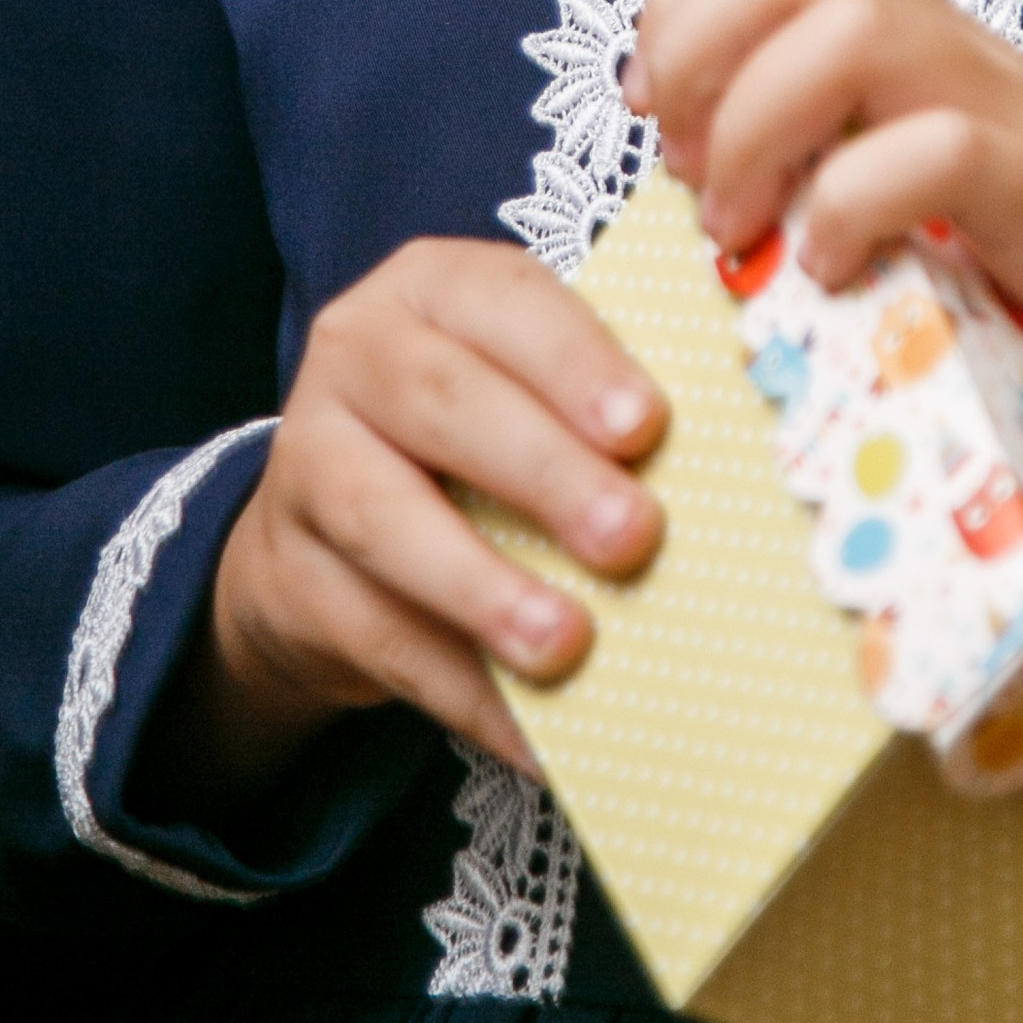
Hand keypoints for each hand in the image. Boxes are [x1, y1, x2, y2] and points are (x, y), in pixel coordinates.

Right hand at [186, 235, 668, 799]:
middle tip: (632, 537)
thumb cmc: (475, 435)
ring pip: (386, 520)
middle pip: (443, 404)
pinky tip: (533, 734)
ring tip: (567, 644)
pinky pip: (378, 636)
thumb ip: (600, 400)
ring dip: (484, 588)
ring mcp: (306, 463)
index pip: (503, 299)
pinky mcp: (288, 576)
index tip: (646, 425)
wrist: (330, 525)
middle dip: (544, 472)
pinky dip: (462, 691)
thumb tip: (734, 464)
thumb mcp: (524, 383)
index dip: (574, 359)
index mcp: (432, 288)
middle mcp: (356, 356)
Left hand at [628, 0, 1022, 623]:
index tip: (668, 125)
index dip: (691, 8)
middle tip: (699, 170)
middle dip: (704, 42)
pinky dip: (854, 204)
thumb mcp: (943, 233)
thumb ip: (848, 193)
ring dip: (761, 124)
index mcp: (933, 61)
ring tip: (751, 228)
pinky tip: (837, 272)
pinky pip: (939, 149)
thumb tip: (710, 210)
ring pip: (850, 25)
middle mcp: (973, 64)